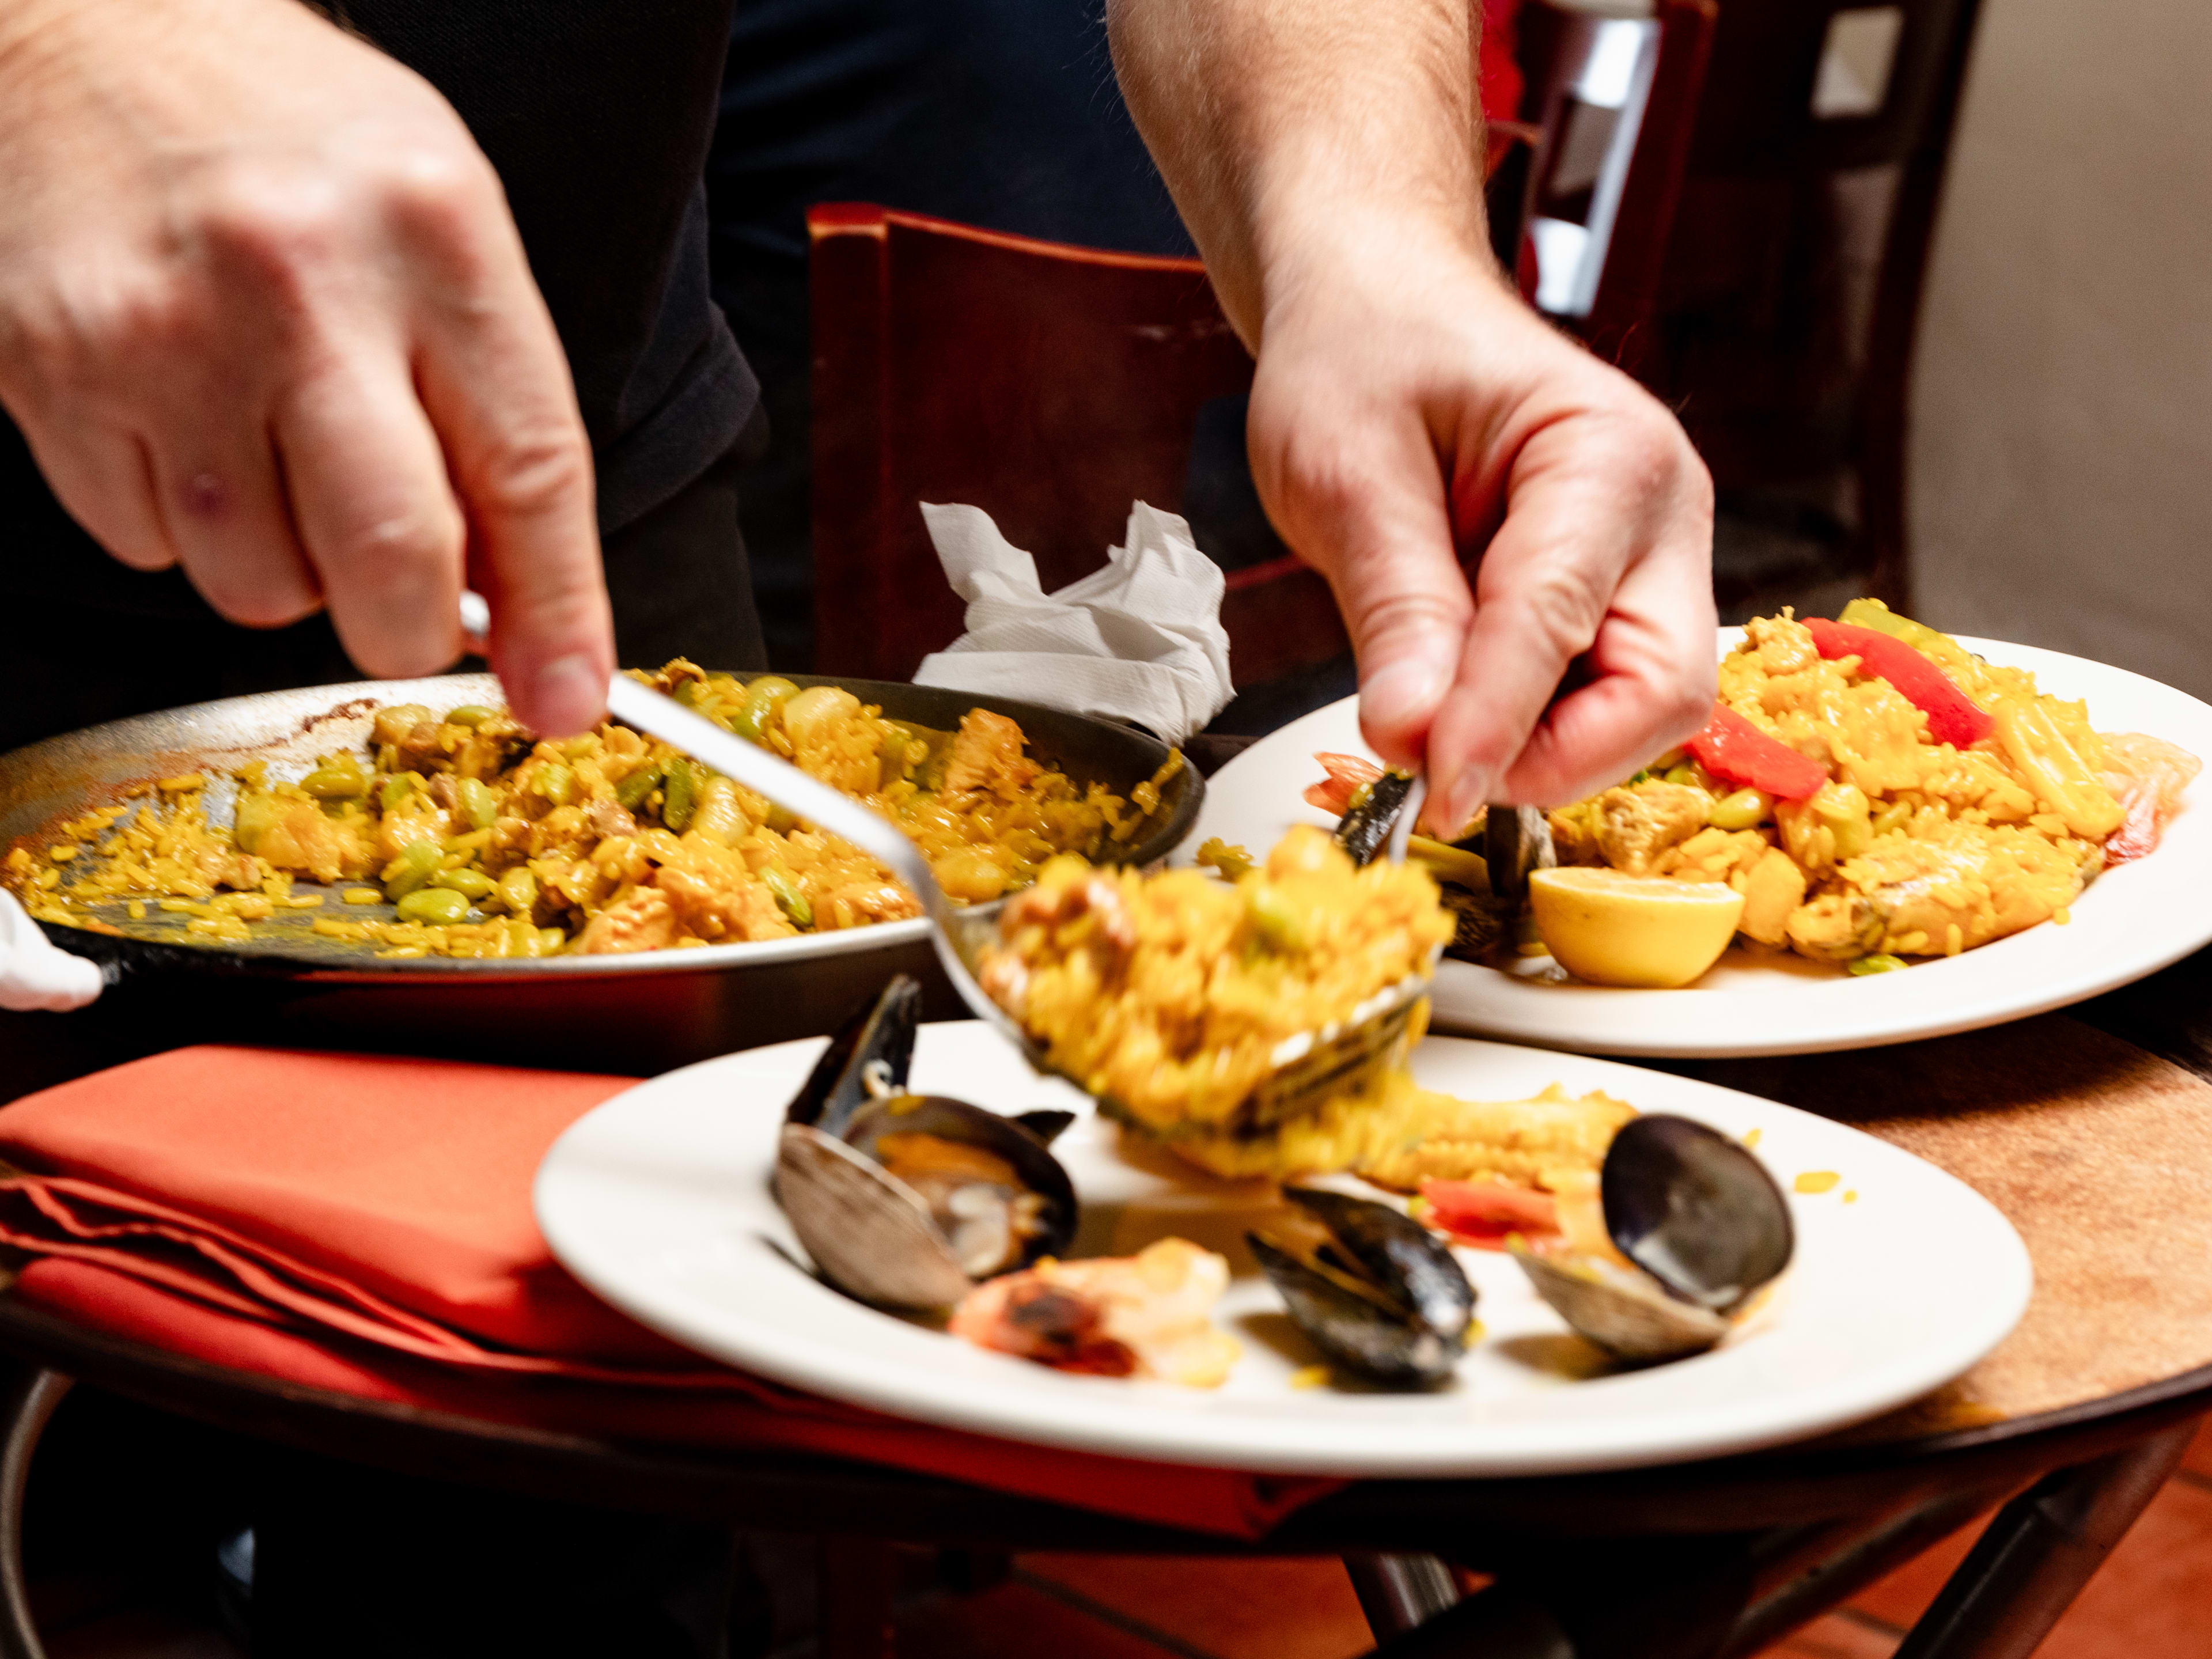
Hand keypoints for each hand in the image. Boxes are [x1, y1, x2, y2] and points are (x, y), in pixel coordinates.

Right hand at [0, 0, 612, 732]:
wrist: (85, 29)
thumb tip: (529, 615)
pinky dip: (180, 521)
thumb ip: (496, 414)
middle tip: (404, 598)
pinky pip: (147, 547)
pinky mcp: (49, 371)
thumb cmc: (295, 143)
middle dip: (410, 627)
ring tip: (272, 446)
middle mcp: (300, 284)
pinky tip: (183, 418)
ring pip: (258, 585)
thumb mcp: (445, 231)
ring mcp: (162, 333)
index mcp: (433, 236)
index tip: (566, 702)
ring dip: (285, 565)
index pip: (527, 473)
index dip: (558, 616)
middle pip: (389, 566)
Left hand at [1245, 218, 1714, 836]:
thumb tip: (1415, 739)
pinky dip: (1528, 728)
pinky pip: (1597, 699)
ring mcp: (1649, 564)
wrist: (1379, 307)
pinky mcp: (1615, 602)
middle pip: (1659, 693)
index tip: (1429, 790)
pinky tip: (1451, 705)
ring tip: (1426, 723)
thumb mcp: (1345, 471)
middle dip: (1553, 756)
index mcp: (1607, 454)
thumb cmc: (1362, 357)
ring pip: (1637, 713)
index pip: (1562, 622)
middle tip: (1433, 775)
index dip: (1496, 725)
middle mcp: (1659, 514)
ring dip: (1538, 748)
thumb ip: (1394, 606)